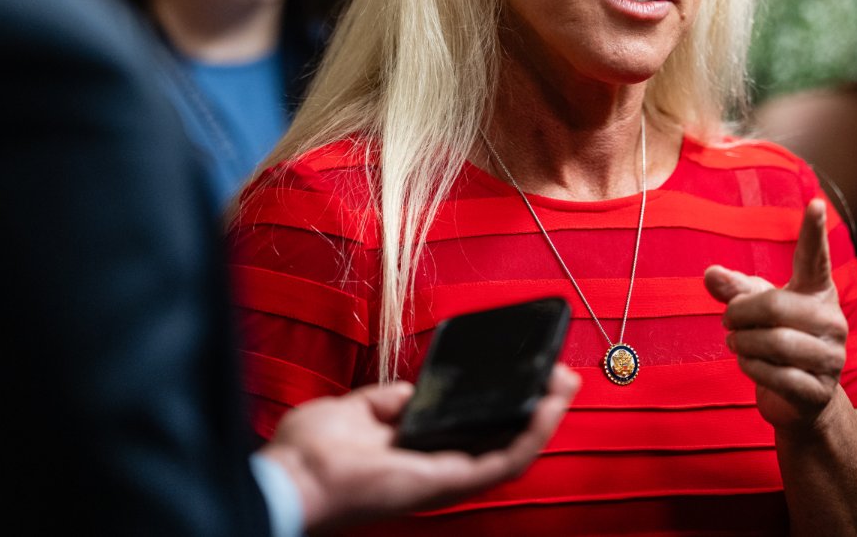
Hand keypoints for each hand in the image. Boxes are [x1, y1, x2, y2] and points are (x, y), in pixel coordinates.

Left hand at [256, 364, 579, 531]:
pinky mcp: (449, 483)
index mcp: (417, 454)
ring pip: (513, 451)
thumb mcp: (358, 410)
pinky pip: (503, 461)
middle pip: (503, 440)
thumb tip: (413, 390)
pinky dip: (531, 435)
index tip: (525, 373)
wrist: (293, 475)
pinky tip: (546, 407)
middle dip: (537, 407)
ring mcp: (446, 479)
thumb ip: (391, 401)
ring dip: (544, 418)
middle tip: (558, 375)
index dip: (506, 405)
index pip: (475, 432)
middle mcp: (438, 470)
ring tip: (564, 385)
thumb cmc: (310, 454)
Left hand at [704, 199, 846, 432]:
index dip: (813, 232)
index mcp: (817, 292)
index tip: (813, 203)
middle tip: (727, 321)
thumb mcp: (754, 309)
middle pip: (776, 305)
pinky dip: (751, 368)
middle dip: (740, 313)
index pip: (815, 257)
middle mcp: (831, 320)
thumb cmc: (777, 340)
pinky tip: (748, 363)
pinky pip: (776, 374)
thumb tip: (710, 273)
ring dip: (743, 343)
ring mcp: (831, 356)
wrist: (801, 399)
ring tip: (736, 343)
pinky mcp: (819, 390)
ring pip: (775, 342)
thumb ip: (734, 290)